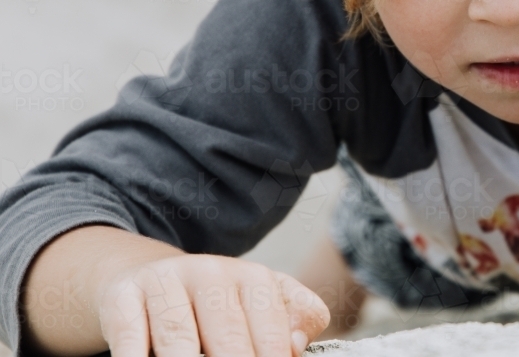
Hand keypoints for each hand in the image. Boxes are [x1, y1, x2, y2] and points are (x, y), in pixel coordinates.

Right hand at [97, 254, 329, 356]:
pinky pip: (129, 341)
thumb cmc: (220, 305)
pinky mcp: (122, 297)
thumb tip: (295, 345)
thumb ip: (293, 319)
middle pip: (228, 339)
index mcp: (253, 278)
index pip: (272, 331)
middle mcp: (210, 273)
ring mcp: (165, 282)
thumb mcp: (263, 302)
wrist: (154, 277)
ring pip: (179, 342)